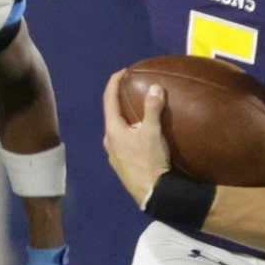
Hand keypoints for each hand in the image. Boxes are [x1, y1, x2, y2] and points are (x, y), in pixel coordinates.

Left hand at [101, 70, 172, 207]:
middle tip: (131, 89)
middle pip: (112, 114)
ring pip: (117, 130)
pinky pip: (123, 142)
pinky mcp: (121, 164)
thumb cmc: (149, 161)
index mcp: (113, 130)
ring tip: (138, 111)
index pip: (109, 99)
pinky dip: (129, 132)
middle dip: (120, 100)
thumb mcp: (152, 132)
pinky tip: (140, 135)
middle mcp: (109, 141)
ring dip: (126, 118)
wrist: (151, 193)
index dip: (114, 83)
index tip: (123, 71)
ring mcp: (114, 155)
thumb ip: (153, 109)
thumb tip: (155, 87)